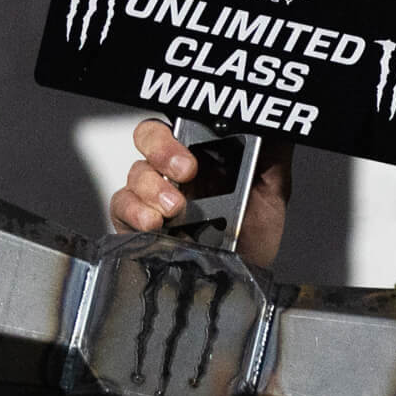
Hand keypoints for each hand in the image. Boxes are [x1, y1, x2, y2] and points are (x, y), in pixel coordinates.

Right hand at [108, 118, 291, 269]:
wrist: (246, 272)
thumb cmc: (255, 230)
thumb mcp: (273, 186)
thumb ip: (272, 153)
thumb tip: (274, 126)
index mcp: (205, 152)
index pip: (181, 123)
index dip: (183, 129)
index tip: (197, 149)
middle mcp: (174, 169)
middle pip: (150, 138)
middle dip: (163, 150)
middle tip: (185, 172)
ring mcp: (154, 194)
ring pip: (136, 173)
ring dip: (152, 187)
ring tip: (174, 208)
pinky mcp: (137, 223)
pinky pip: (121, 207)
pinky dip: (134, 212)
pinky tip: (153, 222)